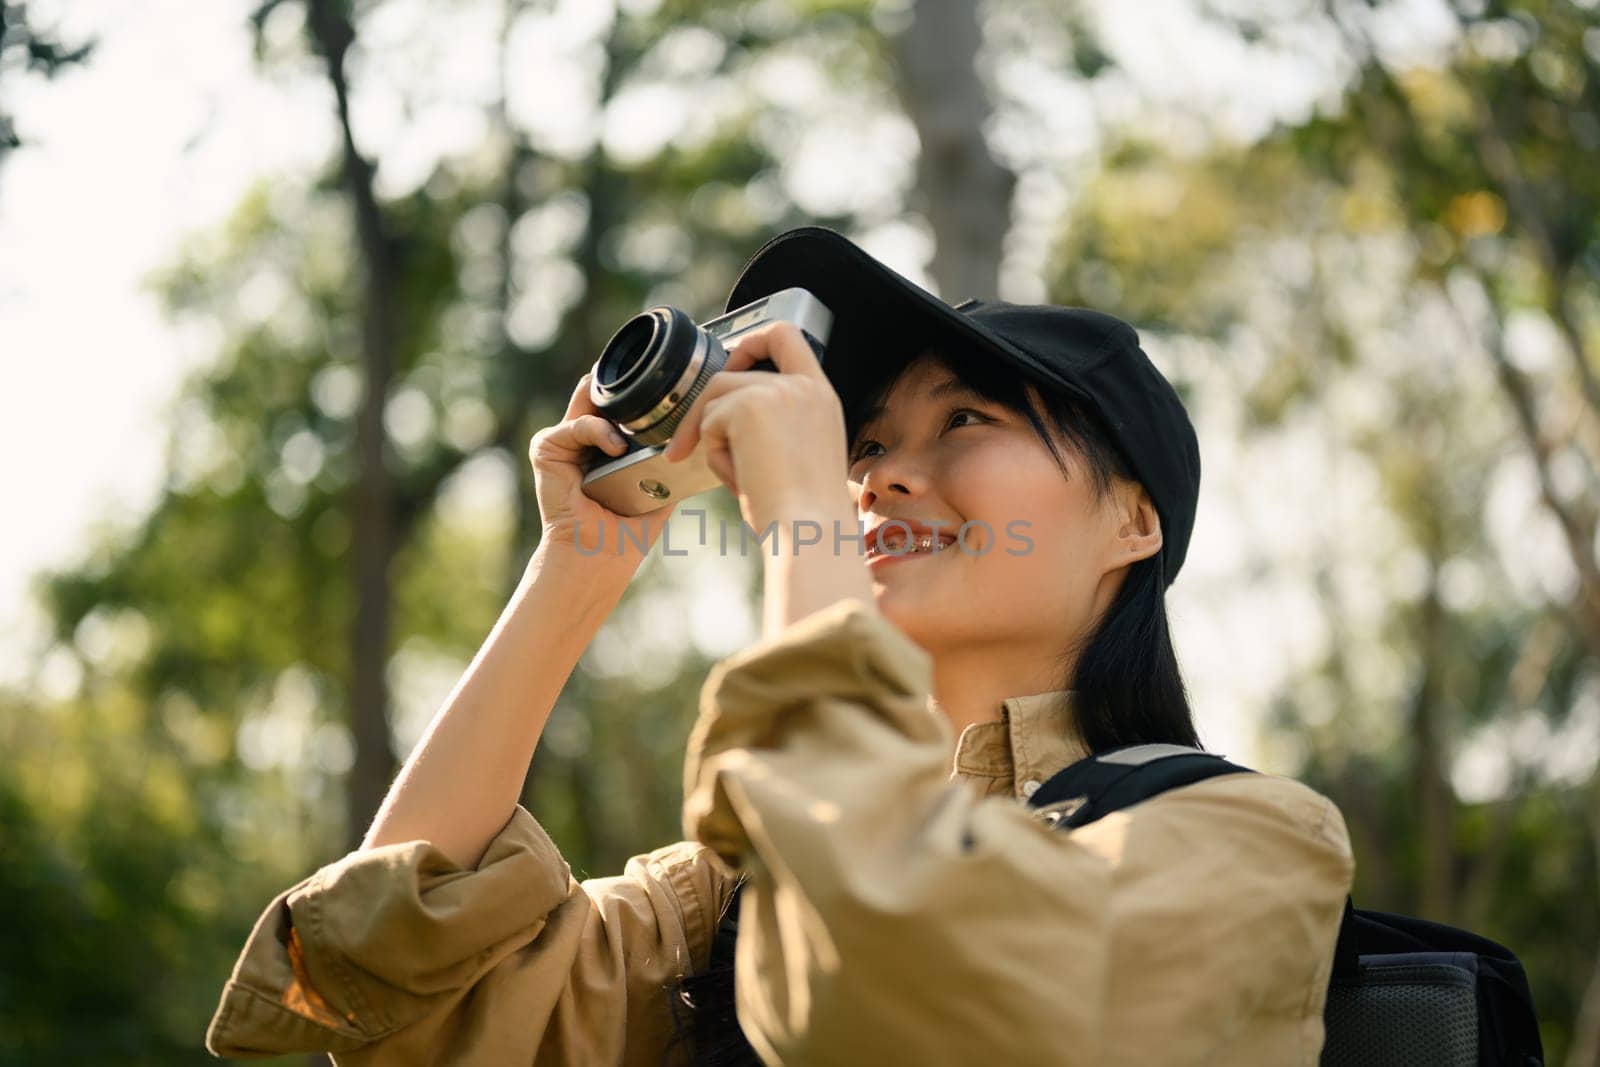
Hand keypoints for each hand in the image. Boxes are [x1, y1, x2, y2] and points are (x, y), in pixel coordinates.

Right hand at [529, 371, 676, 565]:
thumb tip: (695, 440)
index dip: (638, 392)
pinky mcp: (546, 449)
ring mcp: (563, 442)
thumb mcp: (659, 491)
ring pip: (587, 400)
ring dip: (616, 409)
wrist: (600, 557)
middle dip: (623, 388)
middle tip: (649, 387)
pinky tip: (616, 448)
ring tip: (636, 434)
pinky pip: (577, 426)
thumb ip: (669, 462)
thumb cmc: (626, 533)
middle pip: (601, 394)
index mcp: (605, 447)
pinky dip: (599, 431)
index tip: (663, 384)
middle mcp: (582, 440)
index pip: (618, 404)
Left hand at [661, 322, 851, 530]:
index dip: (751, 343)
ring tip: (736, 477)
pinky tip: (742, 479)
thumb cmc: (806, 512)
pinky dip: (715, 456)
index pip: (786, 337)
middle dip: (704, 410)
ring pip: (714, 399)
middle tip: (684, 446)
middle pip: (731, 374)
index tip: (731, 364)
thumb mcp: (800, 455)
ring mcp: (777, 391)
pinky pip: (709, 423)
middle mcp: (803, 386)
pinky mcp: (748, 406)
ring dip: (711, 440)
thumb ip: (776, 425)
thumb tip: (724, 420)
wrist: (810, 529)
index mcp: (820, 395)